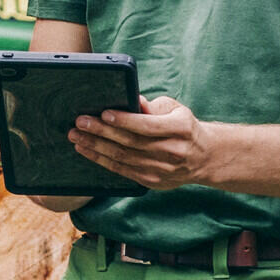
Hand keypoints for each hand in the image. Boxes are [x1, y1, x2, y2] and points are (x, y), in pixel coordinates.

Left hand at [70, 95, 220, 189]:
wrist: (203, 158)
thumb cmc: (183, 127)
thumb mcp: (175, 110)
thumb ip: (152, 106)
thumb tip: (132, 98)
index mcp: (180, 128)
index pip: (147, 125)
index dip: (124, 120)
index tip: (103, 114)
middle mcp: (171, 150)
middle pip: (130, 142)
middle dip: (101, 132)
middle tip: (80, 123)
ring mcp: (161, 169)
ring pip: (122, 158)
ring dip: (95, 147)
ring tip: (76, 136)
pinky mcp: (151, 181)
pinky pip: (121, 170)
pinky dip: (101, 160)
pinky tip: (86, 150)